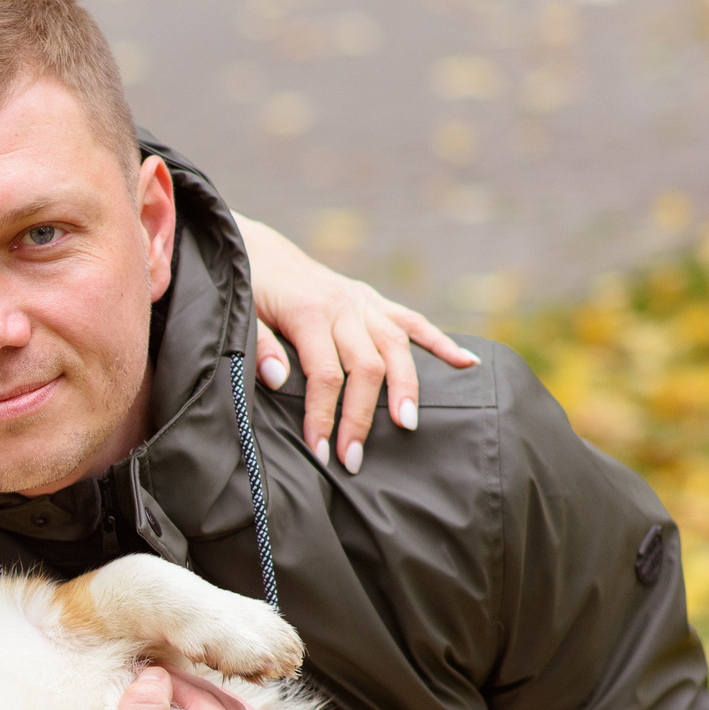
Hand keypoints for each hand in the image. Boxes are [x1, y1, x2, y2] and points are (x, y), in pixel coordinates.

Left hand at [236, 213, 478, 475]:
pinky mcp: (372, 299)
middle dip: (361, 417)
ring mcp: (362, 302)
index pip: (325, 375)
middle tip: (355, 459)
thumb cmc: (247, 290)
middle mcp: (344, 306)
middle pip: (365, 367)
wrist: (254, 250)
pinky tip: (467, 362)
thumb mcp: (241, 315)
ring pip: (395, 346)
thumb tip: (275, 378)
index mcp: (309, 313)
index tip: (322, 452)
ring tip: (408, 425)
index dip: (325, 416)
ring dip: (405, 387)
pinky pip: (412, 321)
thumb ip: (259, 346)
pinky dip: (441, 341)